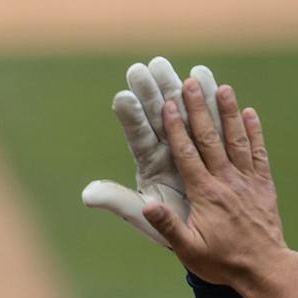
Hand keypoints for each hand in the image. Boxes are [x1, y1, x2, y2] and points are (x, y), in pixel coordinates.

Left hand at [81, 57, 218, 248]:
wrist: (206, 233)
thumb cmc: (169, 225)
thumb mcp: (143, 216)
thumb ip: (119, 201)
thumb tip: (87, 195)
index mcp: (149, 163)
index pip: (138, 136)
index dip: (132, 118)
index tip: (123, 97)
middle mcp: (166, 147)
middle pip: (156, 115)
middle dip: (148, 92)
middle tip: (139, 69)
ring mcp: (188, 141)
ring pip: (181, 110)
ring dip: (173, 87)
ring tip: (165, 65)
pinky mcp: (210, 141)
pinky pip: (210, 116)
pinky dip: (207, 97)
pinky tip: (202, 74)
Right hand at [141, 74, 295, 292]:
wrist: (264, 268)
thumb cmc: (221, 262)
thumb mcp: (188, 250)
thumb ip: (167, 226)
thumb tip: (146, 205)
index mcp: (205, 194)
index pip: (187, 154)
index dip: (177, 128)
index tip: (168, 105)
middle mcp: (227, 181)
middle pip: (210, 138)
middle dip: (199, 109)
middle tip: (190, 83)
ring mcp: (247, 180)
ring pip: (236, 139)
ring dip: (228, 112)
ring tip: (221, 87)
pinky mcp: (263, 185)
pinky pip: (258, 153)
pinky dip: (254, 132)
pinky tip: (249, 113)